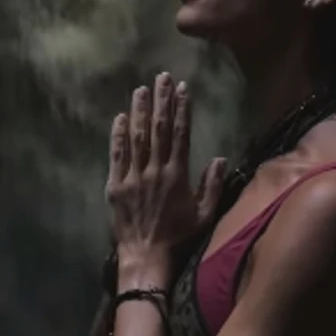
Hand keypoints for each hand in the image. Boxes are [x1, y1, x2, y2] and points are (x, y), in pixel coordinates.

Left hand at [107, 73, 225, 279]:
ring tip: (141, 89)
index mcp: (177, 175)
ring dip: (140, 111)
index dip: (181, 109)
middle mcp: (154, 170)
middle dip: (161, 101)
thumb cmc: (179, 237)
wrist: (146, 257)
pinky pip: (116, 156)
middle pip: (158, 129)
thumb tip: (220, 158)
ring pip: (136, 137)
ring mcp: (133, 177)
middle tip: (161, 77)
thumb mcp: (204, 215)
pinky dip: (118, 135)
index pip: (180, 134)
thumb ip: (212, 186)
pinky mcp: (115, 186)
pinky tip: (120, 117)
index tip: (183, 88)